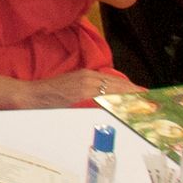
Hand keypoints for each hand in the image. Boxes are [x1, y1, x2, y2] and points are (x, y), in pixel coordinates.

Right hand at [20, 67, 140, 110]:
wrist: (30, 95)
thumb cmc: (49, 95)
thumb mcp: (72, 89)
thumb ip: (88, 92)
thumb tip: (106, 101)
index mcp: (87, 75)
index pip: (115, 83)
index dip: (132, 89)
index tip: (145, 95)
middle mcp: (88, 78)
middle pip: (118, 86)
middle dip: (136, 94)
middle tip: (151, 101)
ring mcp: (85, 85)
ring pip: (114, 91)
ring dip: (130, 98)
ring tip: (145, 104)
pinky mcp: (80, 93)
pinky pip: (103, 98)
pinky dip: (116, 102)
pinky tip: (126, 107)